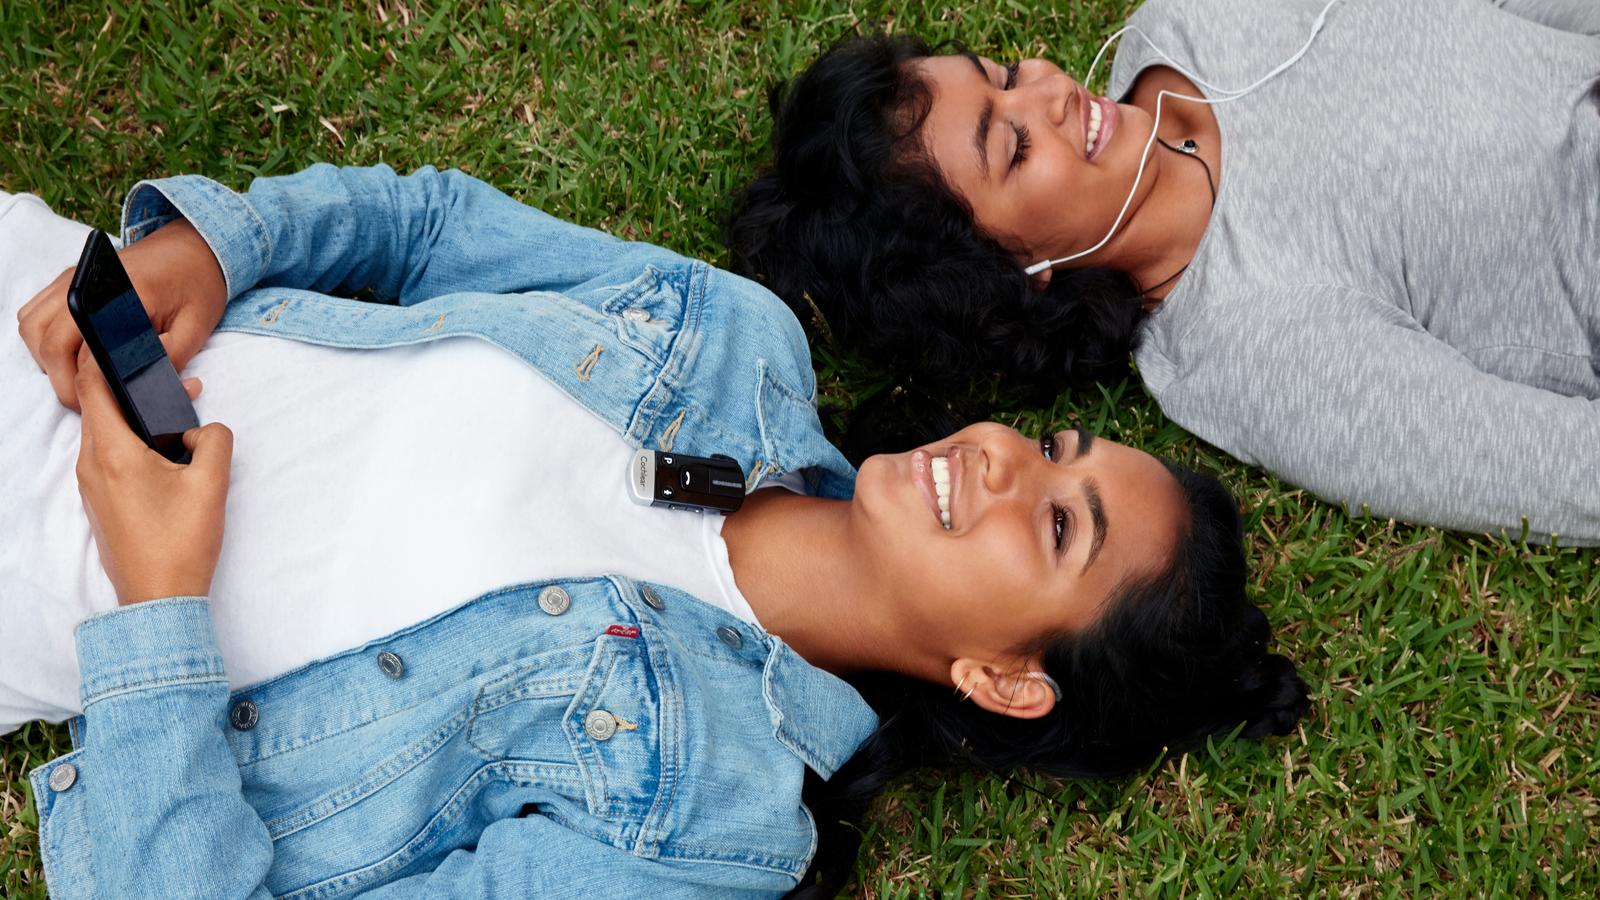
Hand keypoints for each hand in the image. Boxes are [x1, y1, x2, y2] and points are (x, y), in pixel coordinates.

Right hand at [17, 218, 226, 409]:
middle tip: (84, 400)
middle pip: (48, 340)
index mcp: (125, 294)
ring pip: (33, 326)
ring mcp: (74, 277)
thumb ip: (170, 359)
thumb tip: (140, 389)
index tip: (95, 404)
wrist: (195, 248)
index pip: (84, 348)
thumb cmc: (198, 286)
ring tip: (76, 378)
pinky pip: (36, 312)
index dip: (83, 384)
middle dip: (60, 379)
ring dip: (47, 358)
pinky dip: (43, 337)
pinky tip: (69, 354)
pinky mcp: (70, 279)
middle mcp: (89, 281)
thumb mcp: (196, 328)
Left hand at [75, 361, 233, 605]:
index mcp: (113, 453)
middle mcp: (91, 465)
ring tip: (181, 421)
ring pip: (106, 433)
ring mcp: (91, 486)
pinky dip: (135, 444)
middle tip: (176, 383)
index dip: (106, 358)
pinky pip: (110, 457)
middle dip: (135, 389)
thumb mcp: (212, 484)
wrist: (159, 599)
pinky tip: (169, 455)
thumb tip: (204, 430)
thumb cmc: (181, 543)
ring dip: (138, 418)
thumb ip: (215, 440)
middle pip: (100, 408)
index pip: (93, 387)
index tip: (129, 344)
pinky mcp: (101, 502)